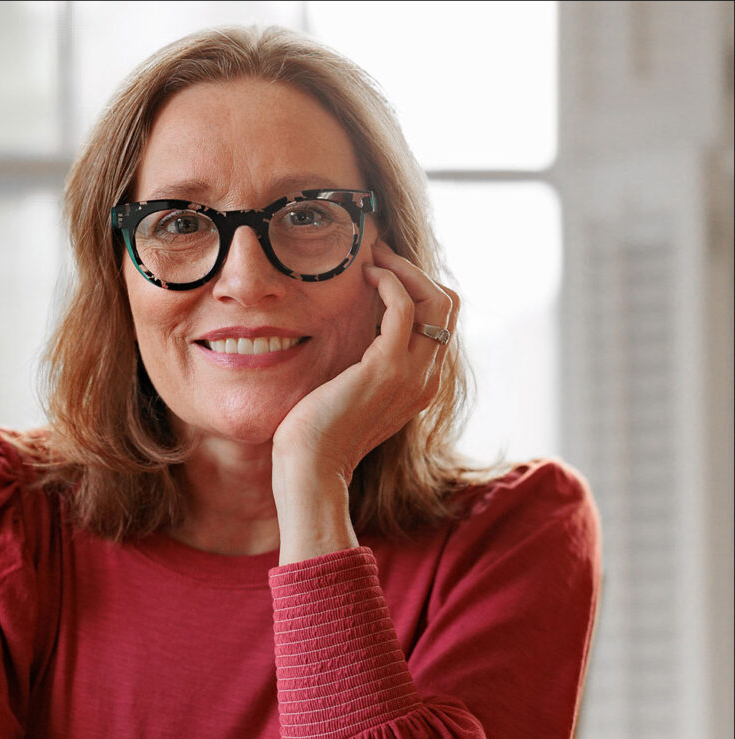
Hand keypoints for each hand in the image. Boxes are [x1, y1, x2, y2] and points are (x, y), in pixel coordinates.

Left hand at [271, 242, 458, 484]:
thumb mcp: (354, 392)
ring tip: (373, 259)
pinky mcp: (387, 367)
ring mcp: (412, 374)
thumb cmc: (320, 432)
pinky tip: (366, 277)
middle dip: (415, 271)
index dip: (418, 288)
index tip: (383, 269)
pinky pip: (404, 307)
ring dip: (404, 270)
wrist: (310, 465)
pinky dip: (389, 283)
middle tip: (379, 254)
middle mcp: (426, 378)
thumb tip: (361, 329)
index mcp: (421, 384)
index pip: (441, 322)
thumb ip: (368, 365)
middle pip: (448, 305)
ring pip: (435, 300)